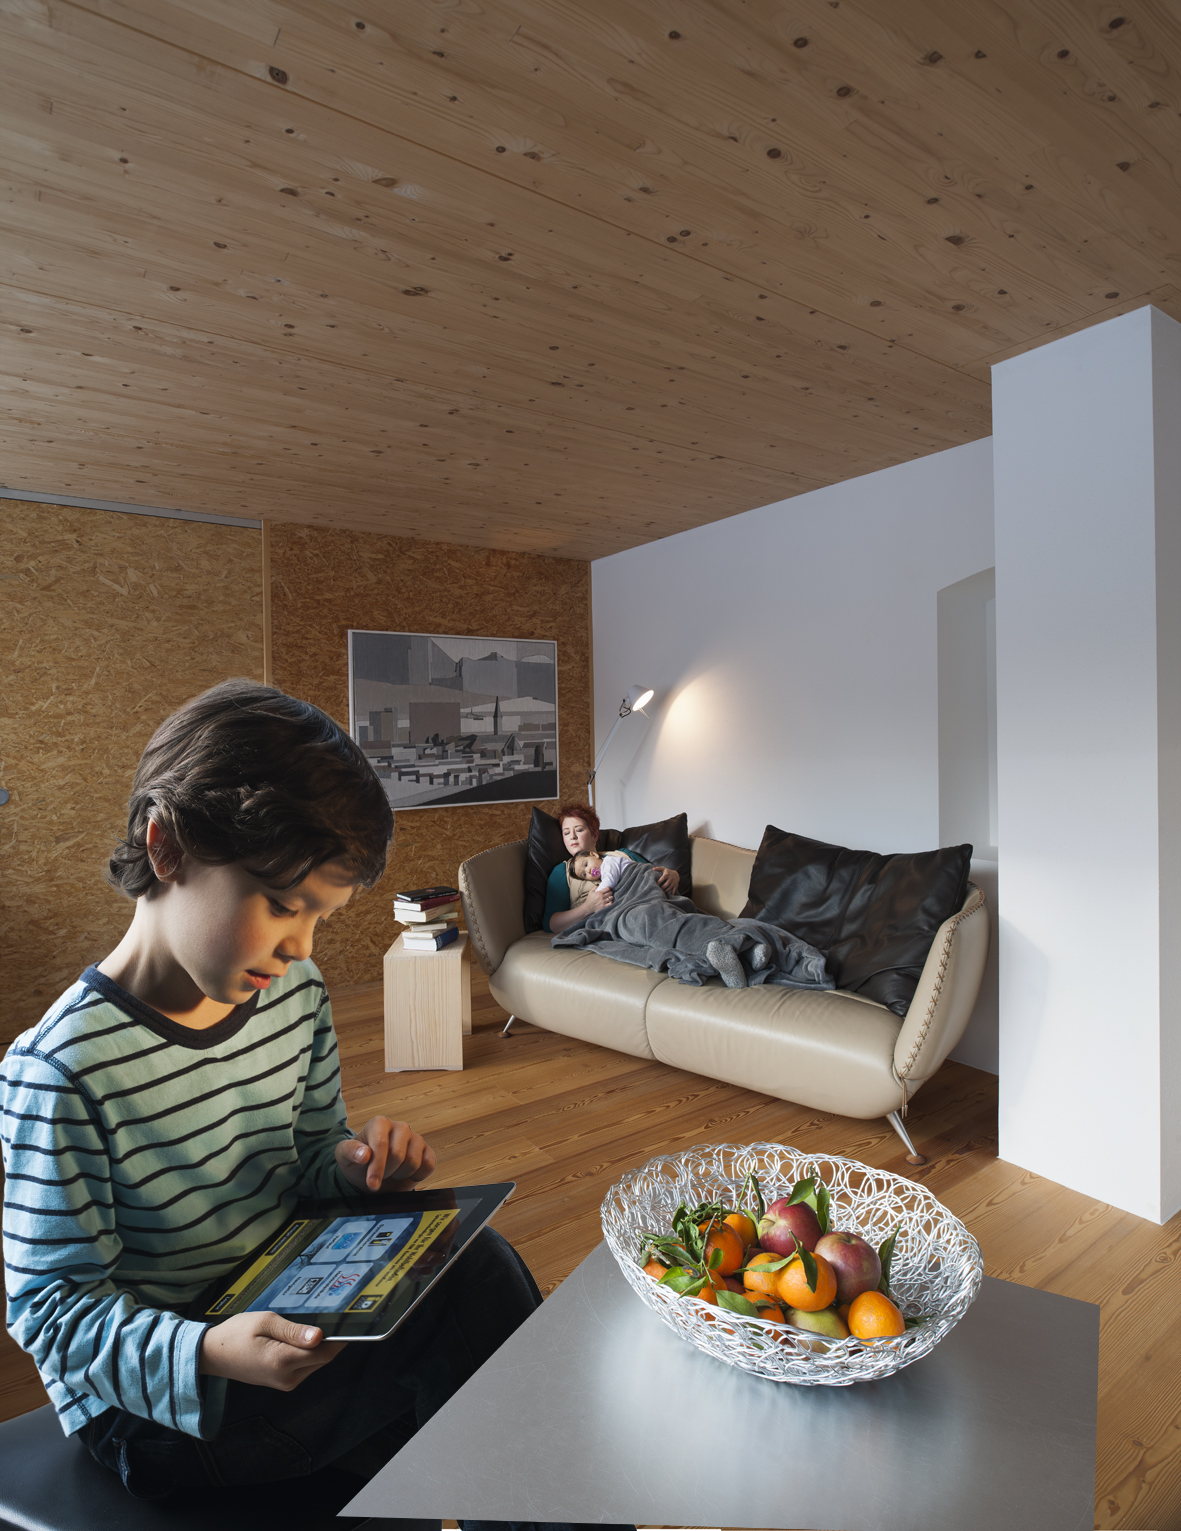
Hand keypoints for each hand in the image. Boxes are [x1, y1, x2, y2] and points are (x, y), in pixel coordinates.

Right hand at [198, 1311, 343, 1390]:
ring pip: (315, 1364)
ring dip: (317, 1348)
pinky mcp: (282, 1382)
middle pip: (322, 1359)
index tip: (350, 1323)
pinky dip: (307, 1354)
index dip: (339, 1339)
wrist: (213, 1355)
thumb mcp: (265, 1322)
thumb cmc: (237, 1333)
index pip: (324, 1352)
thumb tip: (319, 1337)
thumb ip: (293, 1331)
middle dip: (329, 1341)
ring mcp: (284, 1383)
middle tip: (330, 1317)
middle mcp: (287, 1378)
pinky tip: (299, 1339)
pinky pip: (304, 1367)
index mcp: (282, 1361)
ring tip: (309, 1326)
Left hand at [336, 1116, 435, 1191]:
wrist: (372, 1175)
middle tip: (380, 1175)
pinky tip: (406, 1174)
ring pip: (413, 1161)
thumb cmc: (357, 1162)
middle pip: (398, 1154)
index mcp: (380, 1124)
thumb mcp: (344, 1156)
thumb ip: (350, 1151)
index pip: (381, 1145)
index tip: (371, 1184)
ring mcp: (416, 1138)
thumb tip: (365, 1155)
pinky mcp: (427, 1151)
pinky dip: (417, 1175)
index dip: (377, 1167)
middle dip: (387, 1171)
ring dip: (400, 1174)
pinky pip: (429, 1164)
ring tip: (392, 1172)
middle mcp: (400, 1127)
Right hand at [586, 886, 613, 911]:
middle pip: (610, 893)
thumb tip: (597, 885)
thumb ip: (594, 888)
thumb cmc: (589, 899)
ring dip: (611, 897)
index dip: (609, 888)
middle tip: (610, 893)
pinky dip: (611, 902)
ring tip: (610, 897)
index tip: (608, 889)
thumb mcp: (590, 892)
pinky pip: (610, 903)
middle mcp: (602, 897)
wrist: (588, 907)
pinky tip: (609, 901)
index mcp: (599, 893)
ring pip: (611, 898)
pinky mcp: (604, 906)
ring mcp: (603, 902)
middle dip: (610, 892)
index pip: (607, 888)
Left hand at [652, 865, 679, 893]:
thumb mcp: (663, 868)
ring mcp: (674, 882)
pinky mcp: (676, 885)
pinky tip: (669, 895)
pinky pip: (674, 889)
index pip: (663, 878)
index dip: (659, 882)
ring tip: (662, 893)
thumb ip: (658, 868)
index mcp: (667, 874)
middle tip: (658, 890)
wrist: (676, 874)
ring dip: (666, 891)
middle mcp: (671, 878)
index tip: (655, 885)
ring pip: (670, 887)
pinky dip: (672, 892)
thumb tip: (653, 869)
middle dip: (662, 888)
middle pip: (667, 884)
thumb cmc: (668, 872)